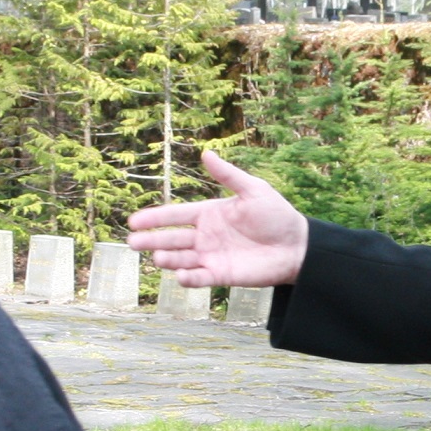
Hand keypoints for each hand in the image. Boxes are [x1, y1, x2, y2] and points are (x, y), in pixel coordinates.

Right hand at [124, 151, 310, 287]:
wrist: (297, 246)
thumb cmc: (277, 215)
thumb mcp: (253, 190)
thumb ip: (228, 175)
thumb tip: (206, 152)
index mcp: (209, 213)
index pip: (175, 215)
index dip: (154, 218)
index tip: (134, 221)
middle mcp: (205, 236)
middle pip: (172, 239)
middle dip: (152, 241)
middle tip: (132, 242)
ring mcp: (211, 256)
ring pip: (181, 259)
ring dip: (168, 259)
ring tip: (157, 258)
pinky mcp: (221, 275)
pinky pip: (200, 278)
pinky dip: (188, 278)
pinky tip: (181, 275)